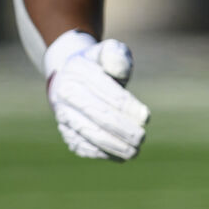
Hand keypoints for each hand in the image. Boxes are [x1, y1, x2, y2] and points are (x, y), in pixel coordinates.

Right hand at [44, 30, 148, 159]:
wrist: (73, 78)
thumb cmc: (100, 65)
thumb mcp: (109, 52)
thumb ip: (116, 55)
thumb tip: (121, 71)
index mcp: (77, 71)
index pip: (105, 93)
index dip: (127, 107)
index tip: (145, 117)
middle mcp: (65, 94)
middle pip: (97, 116)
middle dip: (122, 129)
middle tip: (141, 138)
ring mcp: (63, 114)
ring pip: (88, 134)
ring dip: (113, 145)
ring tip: (134, 151)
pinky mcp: (66, 131)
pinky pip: (82, 146)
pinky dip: (101, 153)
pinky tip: (120, 156)